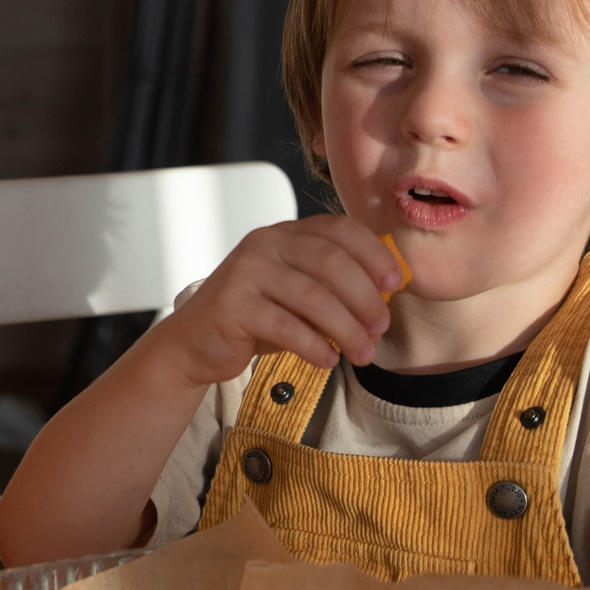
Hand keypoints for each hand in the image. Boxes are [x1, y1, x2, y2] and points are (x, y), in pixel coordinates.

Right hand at [149, 216, 406, 386]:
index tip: (395, 284)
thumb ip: (332, 286)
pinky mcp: (232, 306)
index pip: (339, 229)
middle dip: (365, 299)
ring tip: (362, 354)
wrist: (195, 341)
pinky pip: (286, 326)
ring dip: (347, 329)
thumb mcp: (296, 293)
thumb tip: (385, 298)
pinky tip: (328, 360)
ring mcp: (245, 272)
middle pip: (332, 262)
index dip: (374, 253)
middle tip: (380, 328)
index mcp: (285, 233)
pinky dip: (314, 346)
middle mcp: (264, 244)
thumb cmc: (255, 318)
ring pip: (313, 297)